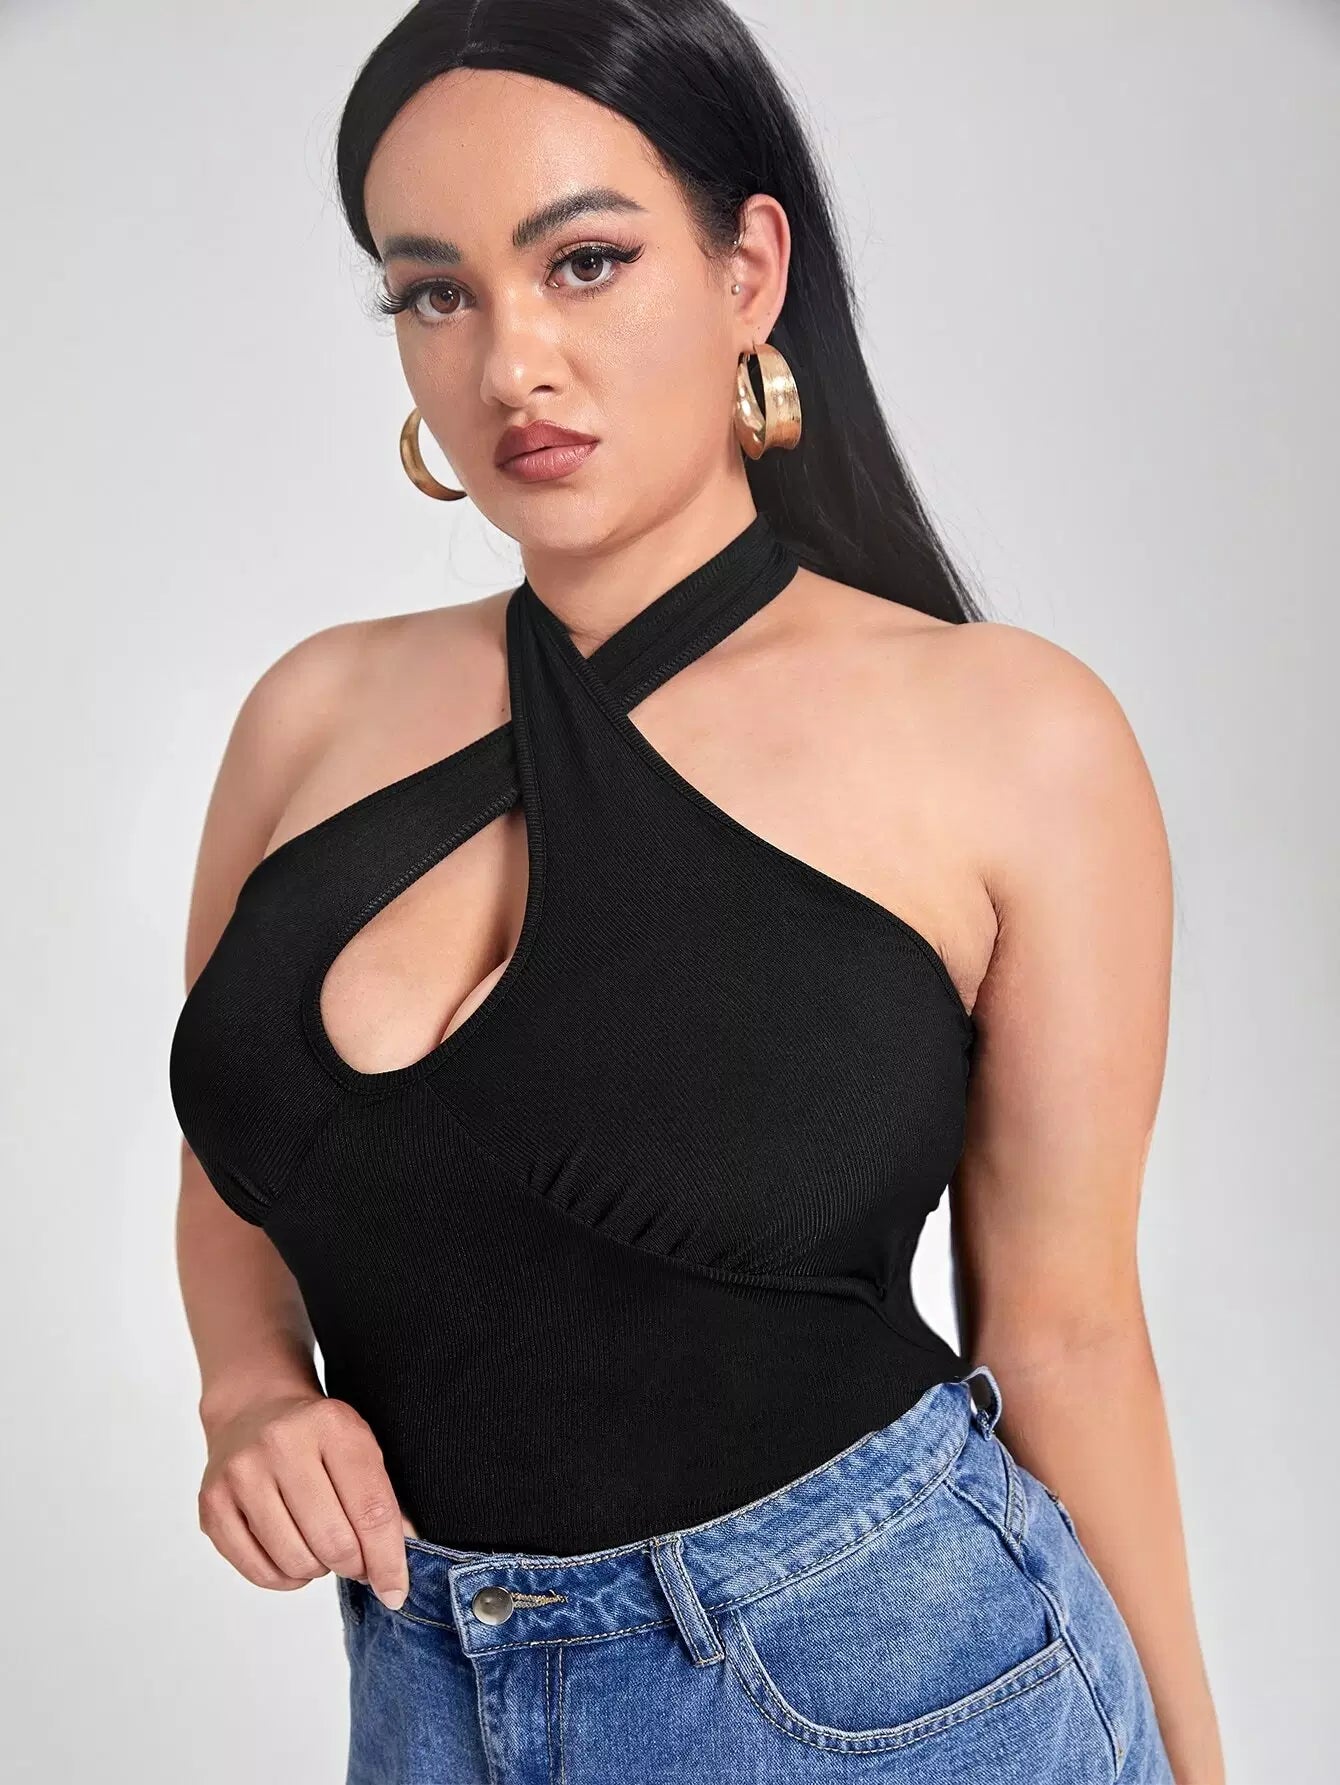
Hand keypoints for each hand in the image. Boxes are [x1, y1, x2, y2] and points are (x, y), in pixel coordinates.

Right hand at [198, 1390, 410, 1609]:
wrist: (254, 1410)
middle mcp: (281, 1444)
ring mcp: (241, 1474)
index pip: (371, 1509)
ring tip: (322, 1549)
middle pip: (333, 1540)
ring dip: (319, 1570)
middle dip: (354, 1565)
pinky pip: (258, 1571)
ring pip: (295, 1561)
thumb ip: (383, 1503)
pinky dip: (285, 1578)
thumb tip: (395, 1573)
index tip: (396, 1590)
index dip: (388, 1559)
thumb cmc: (317, 1436)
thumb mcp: (360, 1447)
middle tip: (357, 1561)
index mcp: (331, 1424)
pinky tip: (293, 1556)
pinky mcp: (212, 1504)